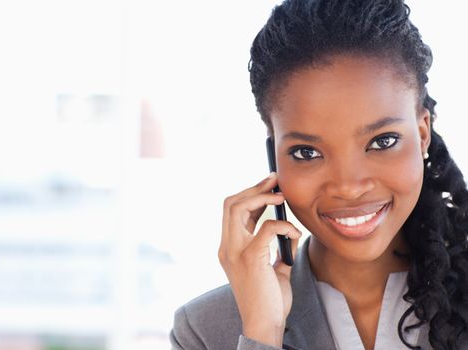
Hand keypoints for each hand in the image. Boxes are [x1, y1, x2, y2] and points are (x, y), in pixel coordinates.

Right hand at [218, 172, 301, 347]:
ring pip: (238, 208)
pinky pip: (267, 227)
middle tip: (273, 179)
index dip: (249, 195)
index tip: (268, 186)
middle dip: (253, 188)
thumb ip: (278, 248)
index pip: (232, 212)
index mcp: (229, 249)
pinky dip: (284, 225)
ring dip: (261, 197)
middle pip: (230, 203)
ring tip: (281, 195)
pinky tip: (295, 233)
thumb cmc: (269, 300)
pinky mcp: (250, 258)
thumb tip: (290, 229)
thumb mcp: (274, 268)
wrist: (265, 325)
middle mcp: (227, 247)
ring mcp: (235, 252)